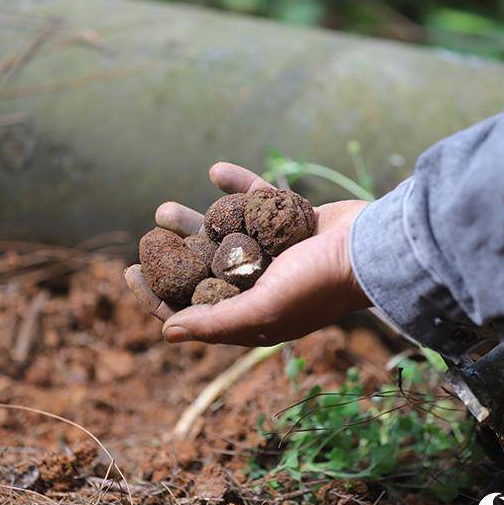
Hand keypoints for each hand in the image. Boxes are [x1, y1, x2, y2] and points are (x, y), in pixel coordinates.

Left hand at [124, 162, 371, 345]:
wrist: (374, 248)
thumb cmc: (319, 285)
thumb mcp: (263, 310)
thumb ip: (217, 322)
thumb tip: (168, 333)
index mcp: (252, 313)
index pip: (194, 310)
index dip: (158, 296)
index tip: (129, 273)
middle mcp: (261, 285)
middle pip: (204, 270)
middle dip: (173, 253)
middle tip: (150, 233)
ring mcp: (277, 252)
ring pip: (224, 236)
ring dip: (194, 221)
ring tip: (164, 208)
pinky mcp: (291, 222)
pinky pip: (258, 202)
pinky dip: (238, 187)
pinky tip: (216, 171)